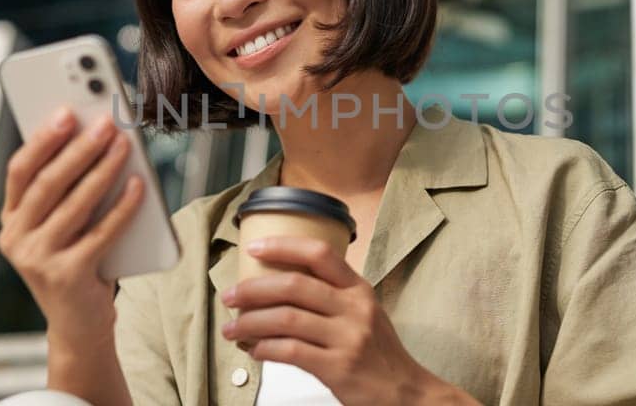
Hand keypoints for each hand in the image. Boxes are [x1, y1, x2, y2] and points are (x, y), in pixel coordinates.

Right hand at [0, 109, 142, 400]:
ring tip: (124, 144)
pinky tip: (139, 185)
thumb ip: (67, 192)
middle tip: (105, 122)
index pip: (20, 171)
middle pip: (48, 183)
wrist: (79, 328)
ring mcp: (38, 260)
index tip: (66, 111)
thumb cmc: (76, 264)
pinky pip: (102, 233)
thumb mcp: (61, 228)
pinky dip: (122, 207)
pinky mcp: (67, 277)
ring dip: (102, 169)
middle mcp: (16, 240)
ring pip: (74, 204)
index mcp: (10, 221)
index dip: (42, 139)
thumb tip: (95, 139)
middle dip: (78, 148)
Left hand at [220, 237, 477, 404]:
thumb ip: (331, 297)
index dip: (283, 245)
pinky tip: (254, 351)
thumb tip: (275, 286)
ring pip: (286, 319)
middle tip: (229, 296)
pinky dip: (265, 349)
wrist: (406, 393)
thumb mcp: (363, 314)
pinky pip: (290, 351)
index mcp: (358, 289)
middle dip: (253, 289)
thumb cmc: (378, 354)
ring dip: (250, 322)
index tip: (254, 248)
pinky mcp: (339, 368)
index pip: (319, 253)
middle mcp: (354, 308)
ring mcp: (348, 338)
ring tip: (231, 328)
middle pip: (294, 285)